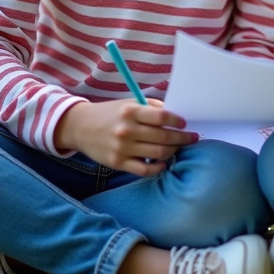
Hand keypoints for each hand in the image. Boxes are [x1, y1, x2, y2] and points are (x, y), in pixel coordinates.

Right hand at [53, 99, 196, 175]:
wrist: (80, 127)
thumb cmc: (109, 114)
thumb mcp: (128, 104)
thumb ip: (150, 108)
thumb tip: (174, 116)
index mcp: (131, 111)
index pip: (162, 116)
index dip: (177, 121)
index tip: (184, 124)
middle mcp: (127, 130)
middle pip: (163, 136)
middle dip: (182, 138)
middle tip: (192, 138)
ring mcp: (122, 148)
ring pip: (158, 153)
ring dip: (173, 151)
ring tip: (178, 148)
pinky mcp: (118, 163)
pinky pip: (144, 170)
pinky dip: (158, 168)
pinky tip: (164, 163)